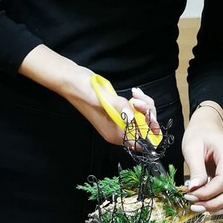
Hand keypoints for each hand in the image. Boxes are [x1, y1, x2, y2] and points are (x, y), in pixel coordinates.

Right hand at [18, 45, 157, 144]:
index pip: (139, 142)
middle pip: (144, 128)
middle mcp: (118, 130)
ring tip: (135, 93)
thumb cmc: (84, 92)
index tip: (149, 116)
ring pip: (142, 117)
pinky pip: (137, 109)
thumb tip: (134, 118)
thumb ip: (120, 109)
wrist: (73, 80)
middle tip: (137, 99)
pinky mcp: (119, 109)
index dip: (149, 132)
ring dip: (144, 104)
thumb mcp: (104, 100)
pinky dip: (140, 101)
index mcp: (114, 134)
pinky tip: (134, 92)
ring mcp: (118, 119)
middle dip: (147, 113)